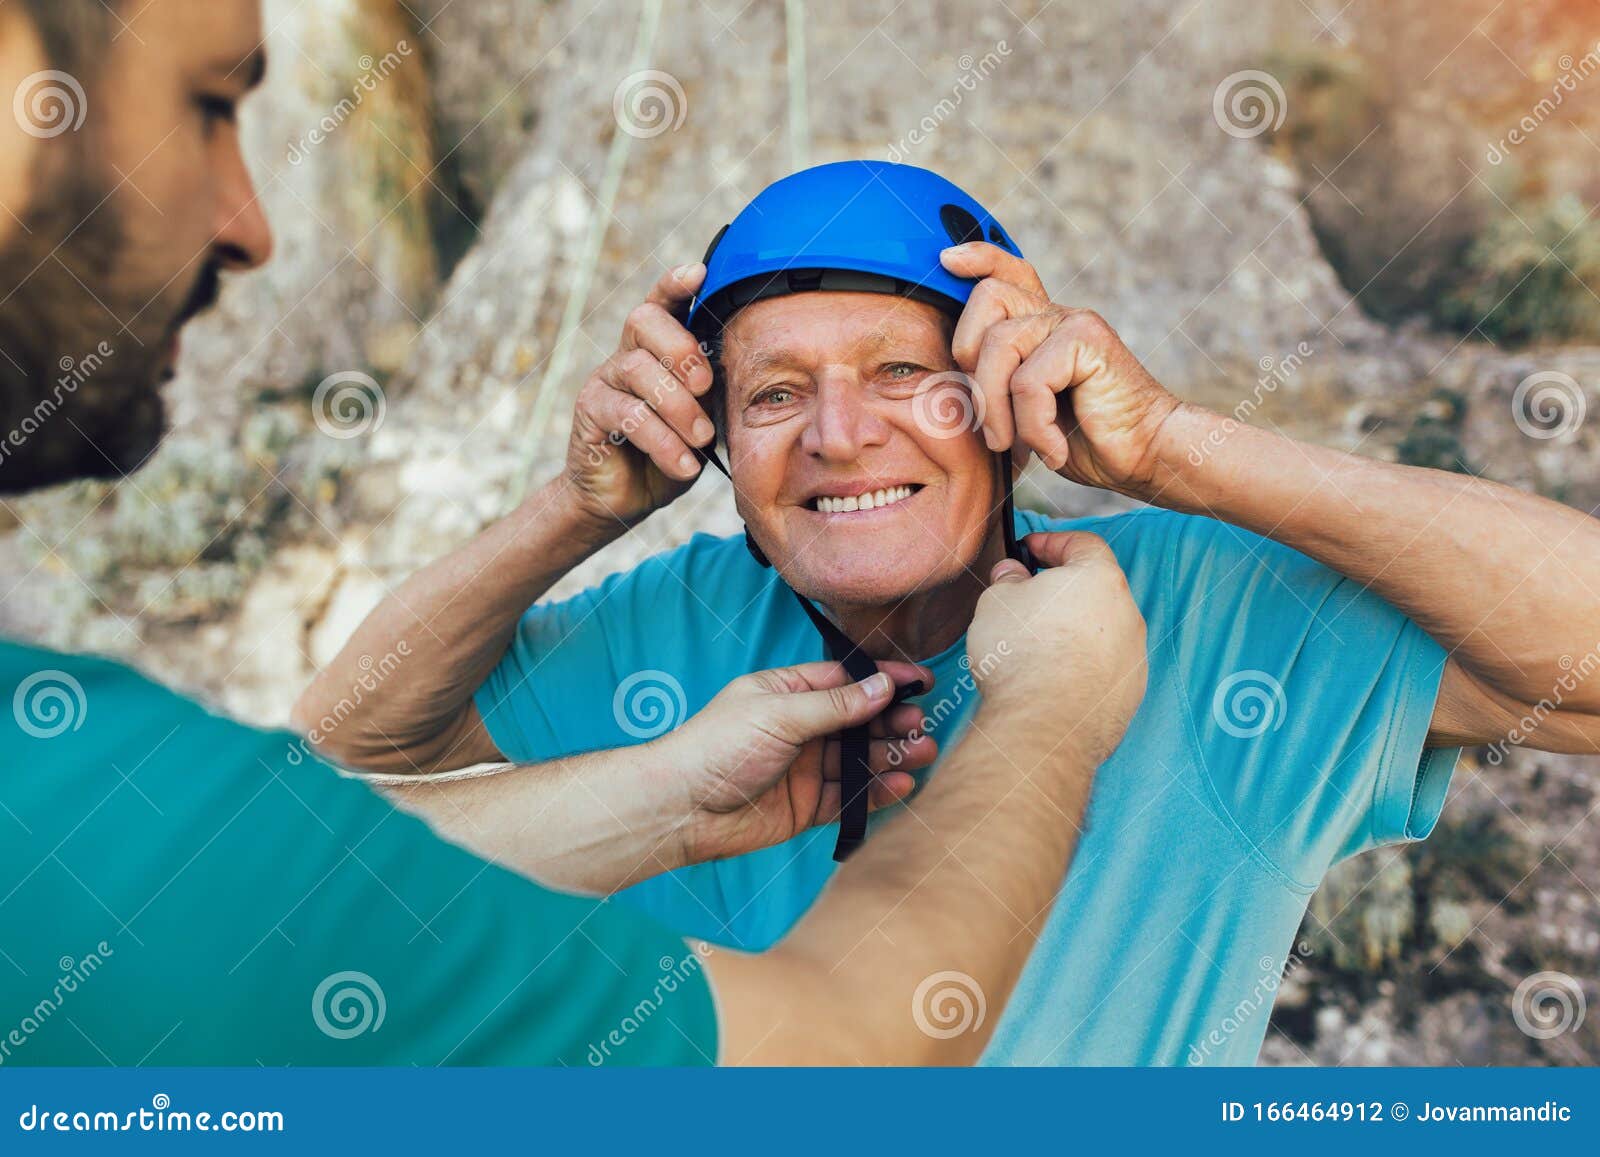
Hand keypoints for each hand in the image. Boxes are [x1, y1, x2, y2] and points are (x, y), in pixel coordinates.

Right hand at [564, 263, 716, 528]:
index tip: (699, 272)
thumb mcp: (701, 418)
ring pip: (639, 371)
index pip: (662, 303)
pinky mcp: (590, 412)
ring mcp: (604, 381)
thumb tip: (749, 369)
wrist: (626, 498)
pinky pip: (628, 416)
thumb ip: (713, 391)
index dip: (675, 284)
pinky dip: (663, 442)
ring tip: (702, 439)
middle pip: (643, 320)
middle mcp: (627, 354)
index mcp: (656, 348)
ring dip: (678, 407)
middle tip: (705, 386)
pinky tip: (684, 464)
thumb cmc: (671, 450)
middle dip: (681, 348)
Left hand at [659, 661, 936, 865]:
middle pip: (859, 721)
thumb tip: (882, 686)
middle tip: (920, 723)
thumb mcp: (777, 714)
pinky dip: (877, 792)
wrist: (680, 809)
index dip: (882, 681)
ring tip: (923, 753)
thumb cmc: (716, 748)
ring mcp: (805, 768)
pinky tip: (901, 785)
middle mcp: (800, 728)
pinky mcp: (808, 806)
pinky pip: (851, 796)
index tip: (920, 681)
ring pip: (860, 760)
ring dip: (892, 756)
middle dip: (892, 721)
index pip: (846, 680)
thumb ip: (834, 705)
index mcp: (788, 692)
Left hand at [939, 242, 1181, 497]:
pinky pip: (1027, 382)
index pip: (1011, 273)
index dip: (979, 257)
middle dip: (969, 363)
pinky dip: (1033, 428)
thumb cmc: (1087, 441)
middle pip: (987, 299)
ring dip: (996, 410)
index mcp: (1043, 326)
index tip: (947, 259)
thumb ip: (998, 386)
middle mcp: (1057, 316)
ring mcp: (1073, 324)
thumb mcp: (1029, 414)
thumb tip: (950, 381)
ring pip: (999, 346)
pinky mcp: (1088, 342)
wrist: (1148, 456)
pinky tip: (1054, 450)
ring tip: (1016, 447)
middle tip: (990, 419)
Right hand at [966, 531, 1146, 766]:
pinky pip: (1105, 668)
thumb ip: (1008, 580)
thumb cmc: (1022, 655)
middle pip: (1096, 589)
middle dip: (1063, 591)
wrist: (1045, 725)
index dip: (1053, 542)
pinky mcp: (1130, 692)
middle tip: (1028, 599)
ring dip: (1075, 632)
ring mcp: (1134, 656)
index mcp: (1100, 578)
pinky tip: (1053, 680)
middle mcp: (1127, 614)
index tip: (1030, 550)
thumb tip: (1013, 575)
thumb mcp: (997, 601)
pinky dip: (1083, 667)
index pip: (1082, 543)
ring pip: (1103, 631)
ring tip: (1037, 647)